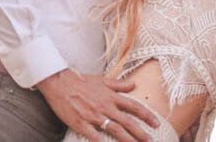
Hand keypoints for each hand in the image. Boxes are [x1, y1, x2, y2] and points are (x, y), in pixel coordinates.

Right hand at [36, 69, 158, 141]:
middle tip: (150, 140)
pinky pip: (94, 136)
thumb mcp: (101, 80)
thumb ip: (118, 84)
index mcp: (110, 96)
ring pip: (115, 130)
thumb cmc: (80, 81)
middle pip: (127, 122)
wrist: (59, 83)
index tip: (156, 123)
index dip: (147, 115)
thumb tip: (133, 84)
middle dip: (141, 133)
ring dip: (127, 139)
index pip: (133, 106)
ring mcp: (93, 115)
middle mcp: (105, 106)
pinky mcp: (81, 123)